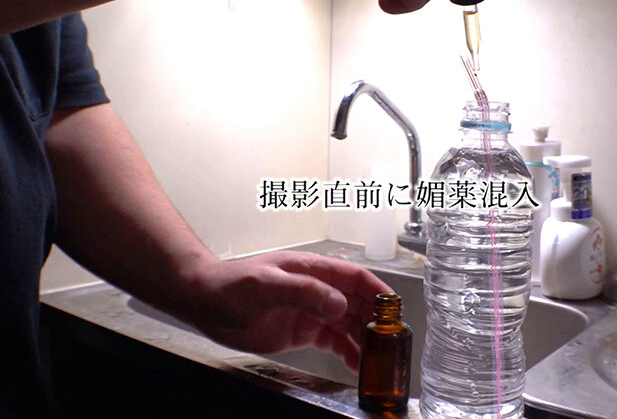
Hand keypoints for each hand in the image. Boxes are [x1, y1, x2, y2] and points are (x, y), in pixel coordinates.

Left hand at [182, 251, 390, 370]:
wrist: (204, 302)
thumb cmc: (230, 284)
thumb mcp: (267, 284)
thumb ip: (304, 292)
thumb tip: (339, 304)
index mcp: (313, 270)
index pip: (355, 277)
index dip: (377, 291)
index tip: (394, 308)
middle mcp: (317, 289)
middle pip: (358, 302)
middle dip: (376, 320)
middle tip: (389, 341)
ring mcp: (311, 310)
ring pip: (349, 323)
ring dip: (364, 338)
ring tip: (377, 358)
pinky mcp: (303, 330)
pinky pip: (333, 340)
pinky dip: (348, 351)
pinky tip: (355, 363)